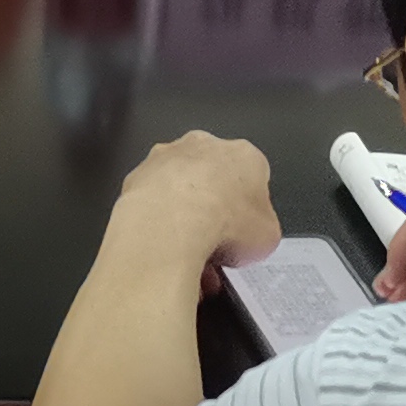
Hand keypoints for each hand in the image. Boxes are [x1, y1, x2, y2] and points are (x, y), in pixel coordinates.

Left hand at [111, 130, 279, 271]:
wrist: (174, 220)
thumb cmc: (226, 221)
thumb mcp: (267, 237)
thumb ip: (260, 229)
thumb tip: (250, 236)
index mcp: (244, 155)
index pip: (252, 178)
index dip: (249, 211)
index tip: (244, 234)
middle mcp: (204, 147)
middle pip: (213, 180)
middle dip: (214, 211)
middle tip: (216, 245)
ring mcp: (166, 158)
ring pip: (180, 191)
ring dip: (185, 220)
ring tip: (190, 258)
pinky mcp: (138, 175)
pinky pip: (154, 203)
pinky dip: (160, 224)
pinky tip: (166, 251)